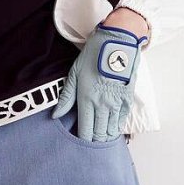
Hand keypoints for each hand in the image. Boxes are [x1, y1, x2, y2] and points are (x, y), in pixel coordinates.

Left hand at [51, 23, 146, 141]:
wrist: (116, 43)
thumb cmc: (93, 55)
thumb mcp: (74, 73)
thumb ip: (66, 97)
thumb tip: (55, 115)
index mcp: (87, 100)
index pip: (85, 131)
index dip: (82, 140)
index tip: (79, 141)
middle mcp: (102, 106)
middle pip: (99, 135)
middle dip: (94, 141)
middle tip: (90, 141)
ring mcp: (116, 104)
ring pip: (111, 132)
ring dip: (105, 136)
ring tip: (100, 137)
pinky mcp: (127, 100)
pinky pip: (122, 122)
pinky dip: (117, 128)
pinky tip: (112, 128)